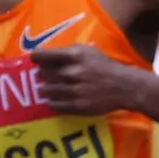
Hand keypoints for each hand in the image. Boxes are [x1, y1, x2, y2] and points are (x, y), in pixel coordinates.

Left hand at [31, 44, 145, 115]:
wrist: (125, 87)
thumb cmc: (104, 66)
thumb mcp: (88, 51)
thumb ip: (67, 52)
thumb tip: (45, 56)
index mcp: (75, 56)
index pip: (45, 55)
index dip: (36, 57)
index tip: (33, 59)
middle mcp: (73, 72)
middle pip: (44, 73)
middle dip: (41, 74)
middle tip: (42, 75)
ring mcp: (75, 90)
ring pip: (47, 90)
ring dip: (44, 89)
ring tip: (45, 88)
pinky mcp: (78, 105)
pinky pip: (55, 104)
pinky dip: (51, 102)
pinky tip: (53, 99)